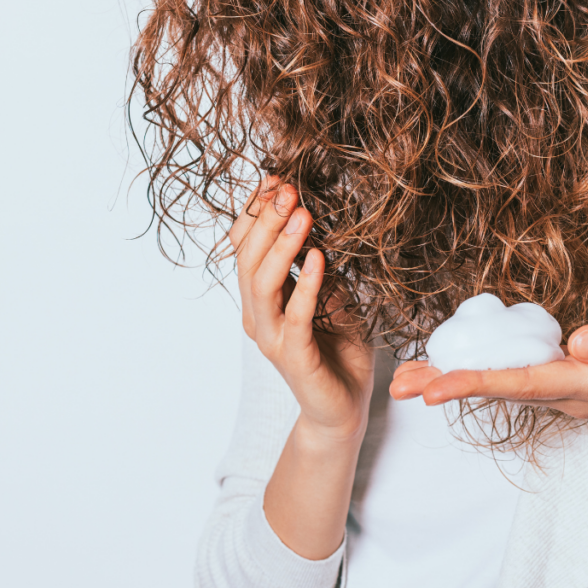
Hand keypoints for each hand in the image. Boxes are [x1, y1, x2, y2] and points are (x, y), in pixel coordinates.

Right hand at [229, 176, 375, 440]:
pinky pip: (295, 315)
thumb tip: (318, 220)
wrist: (343, 407)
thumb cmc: (337, 351)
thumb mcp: (332, 296)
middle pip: (248, 260)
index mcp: (260, 299)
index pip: (245, 248)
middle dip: (266, 221)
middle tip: (288, 189)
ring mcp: (272, 337)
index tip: (275, 179)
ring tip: (302, 214)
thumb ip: (319, 266)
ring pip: (262, 284)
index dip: (256, 213)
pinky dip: (305, 284)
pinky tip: (319, 258)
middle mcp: (257, 316)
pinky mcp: (294, 356)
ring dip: (281, 246)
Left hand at [391, 311, 587, 430]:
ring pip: (500, 386)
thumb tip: (581, 342)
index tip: (437, 388)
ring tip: (404, 381)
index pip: (528, 382)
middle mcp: (567, 393)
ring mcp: (561, 391)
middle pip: (501, 390)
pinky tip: (445, 366)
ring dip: (453, 383)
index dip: (480, 382)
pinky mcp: (558, 381)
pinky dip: (475, 372)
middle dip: (450, 387)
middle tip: (399, 387)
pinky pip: (510, 377)